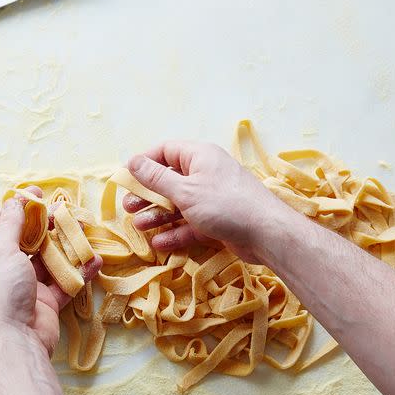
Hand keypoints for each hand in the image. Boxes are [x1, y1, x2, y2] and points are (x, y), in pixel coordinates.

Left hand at [0, 187, 101, 355]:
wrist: (15, 340)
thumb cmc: (2, 291)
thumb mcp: (2, 251)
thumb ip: (12, 224)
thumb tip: (16, 200)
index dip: (17, 207)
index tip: (37, 194)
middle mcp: (3, 268)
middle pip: (26, 239)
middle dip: (45, 224)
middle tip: (62, 210)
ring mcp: (25, 285)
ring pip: (47, 259)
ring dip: (64, 245)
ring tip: (80, 230)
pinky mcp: (45, 300)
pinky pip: (63, 281)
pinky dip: (78, 271)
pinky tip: (93, 260)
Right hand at [124, 141, 291, 263]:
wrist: (268, 234)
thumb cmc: (225, 204)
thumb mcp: (185, 190)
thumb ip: (156, 178)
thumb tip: (132, 161)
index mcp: (199, 157)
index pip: (165, 151)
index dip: (144, 163)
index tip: (126, 177)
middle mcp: (205, 174)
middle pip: (169, 180)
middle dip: (148, 194)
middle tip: (129, 207)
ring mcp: (211, 198)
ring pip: (178, 204)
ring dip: (158, 215)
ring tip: (140, 227)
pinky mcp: (217, 221)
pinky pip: (190, 224)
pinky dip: (175, 232)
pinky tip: (159, 243)